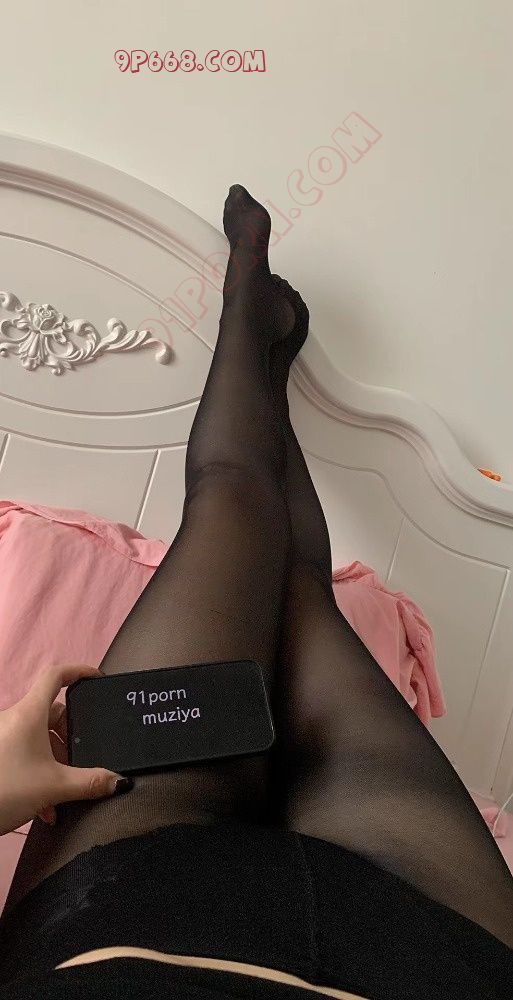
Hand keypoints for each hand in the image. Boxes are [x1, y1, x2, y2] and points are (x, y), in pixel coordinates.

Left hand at [0, 664, 127, 835]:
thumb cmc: (4, 790)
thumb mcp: (53, 787)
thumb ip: (90, 783)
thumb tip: (119, 782)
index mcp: (30, 714)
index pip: (56, 676)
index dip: (78, 671)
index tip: (96, 678)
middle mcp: (15, 719)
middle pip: (52, 713)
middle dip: (70, 737)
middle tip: (83, 759)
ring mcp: (3, 737)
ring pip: (38, 738)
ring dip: (55, 761)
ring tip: (64, 791)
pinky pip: (23, 754)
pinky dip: (39, 772)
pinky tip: (45, 806)